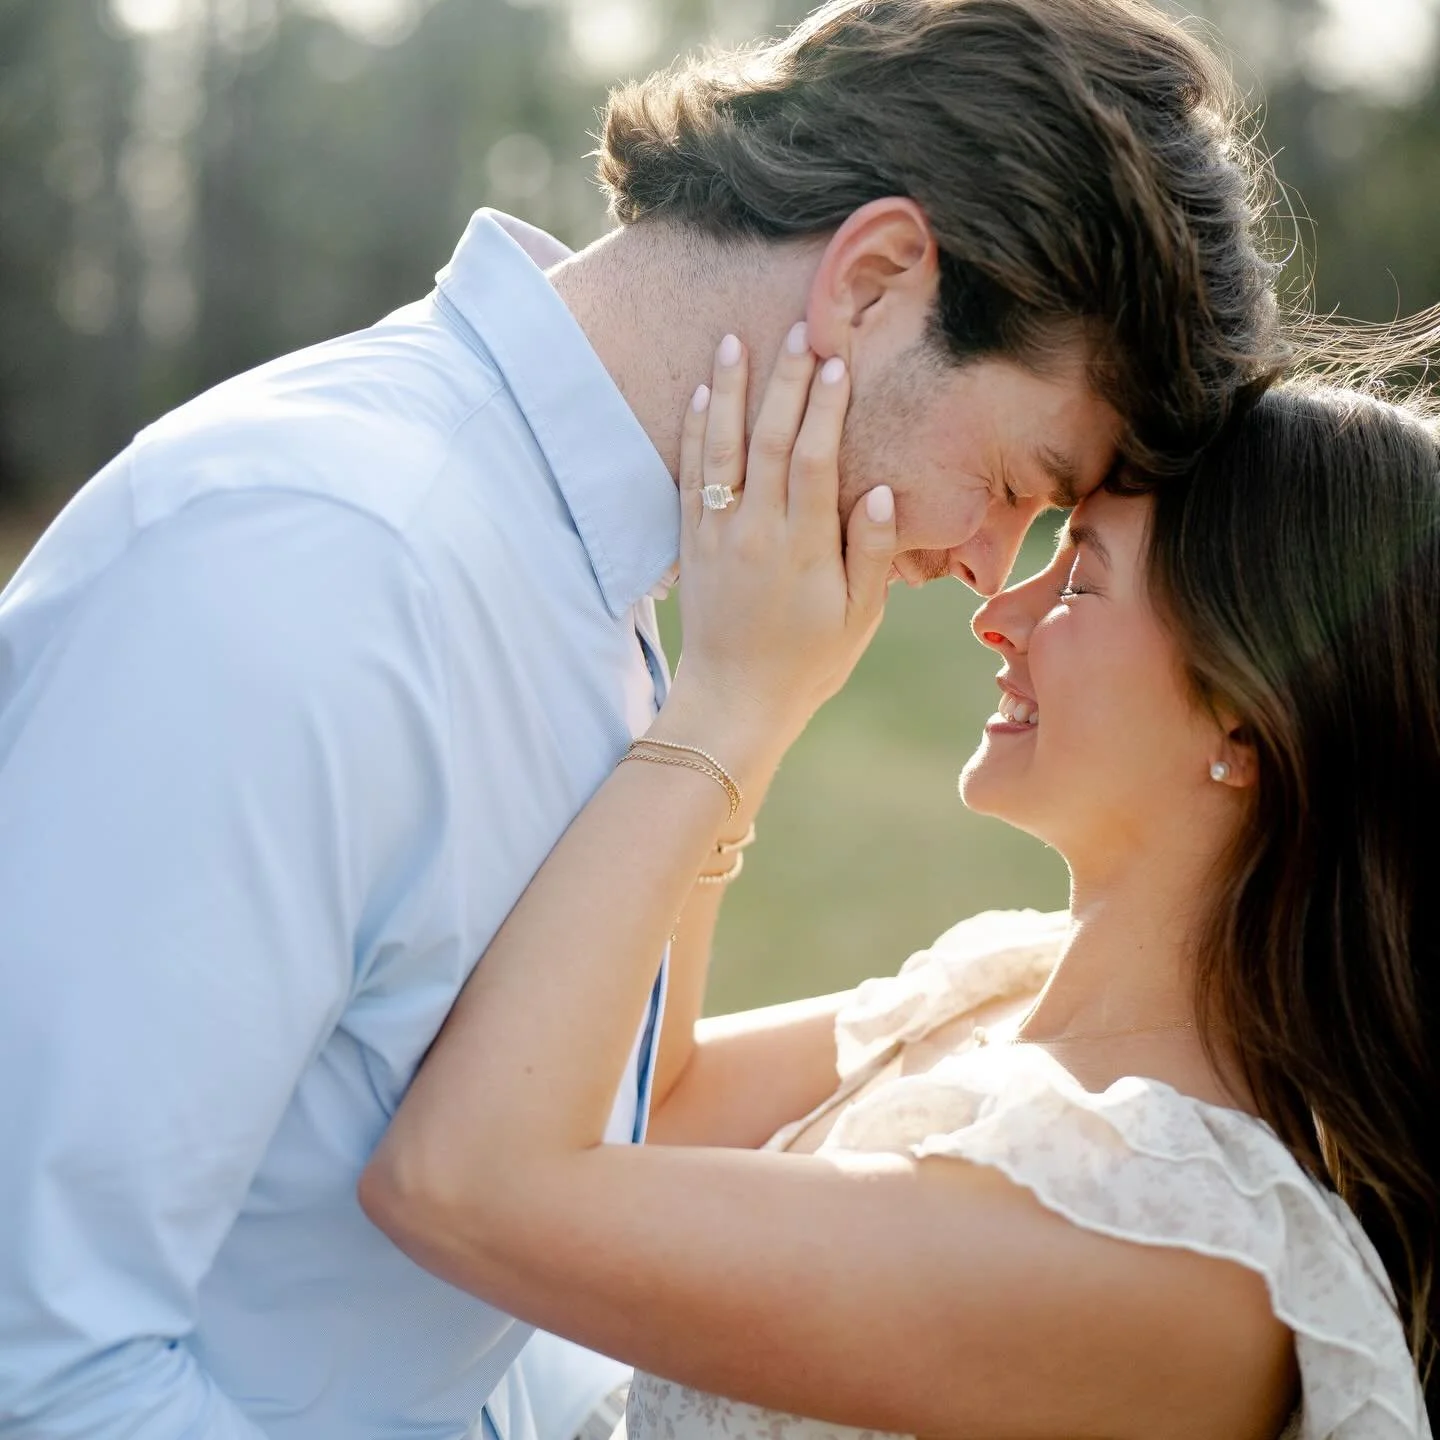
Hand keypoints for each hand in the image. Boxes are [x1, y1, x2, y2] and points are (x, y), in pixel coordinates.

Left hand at [658, 324, 897, 771]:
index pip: (814, 460)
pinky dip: (695, 434)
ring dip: (729, 391)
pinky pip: (689, 477)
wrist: (733, 701)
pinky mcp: (691, 544)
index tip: (835, 362)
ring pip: (721, 449)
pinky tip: (701, 395)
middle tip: (797, 330)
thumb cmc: (808, 662)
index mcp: (804, 548)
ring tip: (736, 340)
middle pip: (768, 440)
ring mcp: (717, 535)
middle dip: (783, 382)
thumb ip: (870, 552)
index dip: (824, 408)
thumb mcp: (859, 618)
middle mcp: (756, 532)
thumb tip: (877, 490)